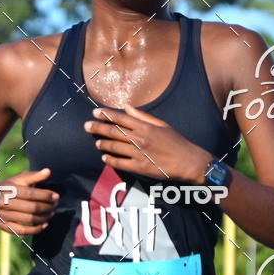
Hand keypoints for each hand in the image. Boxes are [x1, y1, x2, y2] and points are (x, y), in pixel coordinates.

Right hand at [0, 167, 58, 235]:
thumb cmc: (8, 187)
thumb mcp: (18, 179)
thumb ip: (34, 176)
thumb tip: (48, 171)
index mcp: (9, 189)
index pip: (30, 193)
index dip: (45, 195)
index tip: (56, 196)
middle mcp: (4, 203)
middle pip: (31, 207)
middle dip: (47, 207)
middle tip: (55, 205)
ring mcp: (3, 216)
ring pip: (29, 219)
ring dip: (44, 217)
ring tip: (51, 213)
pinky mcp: (4, 226)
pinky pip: (23, 231)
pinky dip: (36, 229)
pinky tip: (45, 224)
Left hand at [83, 105, 211, 182]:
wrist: (187, 161)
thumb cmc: (175, 141)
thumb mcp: (161, 124)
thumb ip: (142, 116)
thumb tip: (126, 107)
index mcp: (145, 127)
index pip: (121, 118)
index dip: (106, 115)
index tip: (95, 112)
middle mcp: (140, 139)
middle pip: (113, 132)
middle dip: (98, 128)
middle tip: (86, 126)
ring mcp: (139, 153)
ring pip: (114, 147)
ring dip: (103, 144)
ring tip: (96, 142)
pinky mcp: (139, 167)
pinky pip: (120, 163)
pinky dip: (110, 160)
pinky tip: (104, 157)